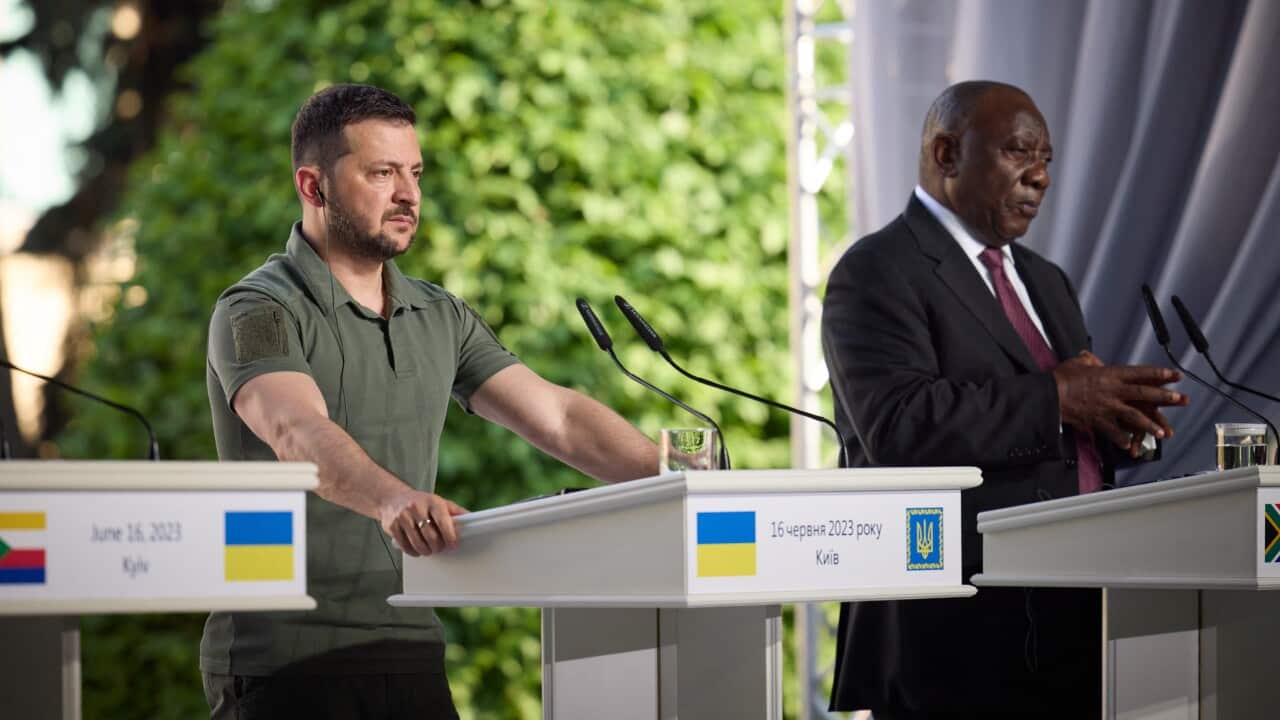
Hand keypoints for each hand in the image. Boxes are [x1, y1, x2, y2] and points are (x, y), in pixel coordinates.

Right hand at [379, 490, 468, 556]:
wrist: (393, 498)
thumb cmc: (420, 502)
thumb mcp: (439, 502)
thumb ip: (455, 511)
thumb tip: (472, 519)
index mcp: (432, 502)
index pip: (443, 521)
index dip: (450, 536)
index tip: (453, 545)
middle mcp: (416, 507)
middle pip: (431, 536)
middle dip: (437, 546)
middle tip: (439, 548)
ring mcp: (403, 516)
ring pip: (418, 543)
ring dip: (426, 551)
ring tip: (429, 549)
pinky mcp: (392, 526)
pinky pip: (405, 546)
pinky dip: (413, 552)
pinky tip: (416, 549)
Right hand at [1053, 351, 1188, 451]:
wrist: (1050, 395)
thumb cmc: (1062, 377)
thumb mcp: (1077, 362)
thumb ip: (1089, 360)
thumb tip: (1091, 358)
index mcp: (1110, 375)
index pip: (1139, 373)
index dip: (1159, 374)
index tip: (1174, 375)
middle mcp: (1112, 391)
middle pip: (1143, 394)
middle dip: (1164, 398)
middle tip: (1180, 400)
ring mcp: (1106, 407)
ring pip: (1133, 416)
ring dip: (1149, 425)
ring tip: (1162, 433)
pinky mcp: (1097, 420)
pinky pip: (1113, 431)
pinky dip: (1121, 439)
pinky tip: (1129, 446)